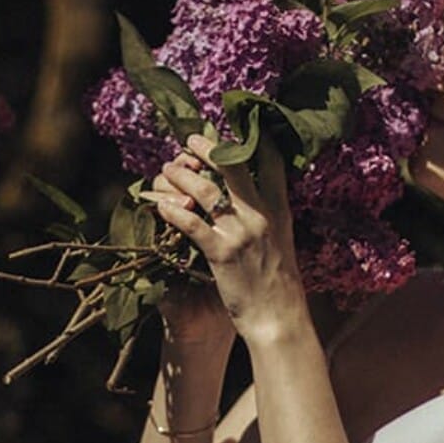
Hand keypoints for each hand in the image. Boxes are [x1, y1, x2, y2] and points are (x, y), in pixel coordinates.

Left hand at [149, 132, 307, 344]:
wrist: (279, 319)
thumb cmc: (279, 285)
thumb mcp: (283, 242)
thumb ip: (271, 217)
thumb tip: (259, 196)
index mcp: (279, 211)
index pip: (272, 163)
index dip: (256, 139)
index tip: (242, 123)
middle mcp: (261, 216)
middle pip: (233, 166)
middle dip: (209, 147)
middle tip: (191, 140)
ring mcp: (240, 233)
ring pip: (205, 190)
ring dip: (181, 176)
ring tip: (167, 169)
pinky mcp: (221, 253)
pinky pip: (190, 223)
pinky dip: (172, 210)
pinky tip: (160, 205)